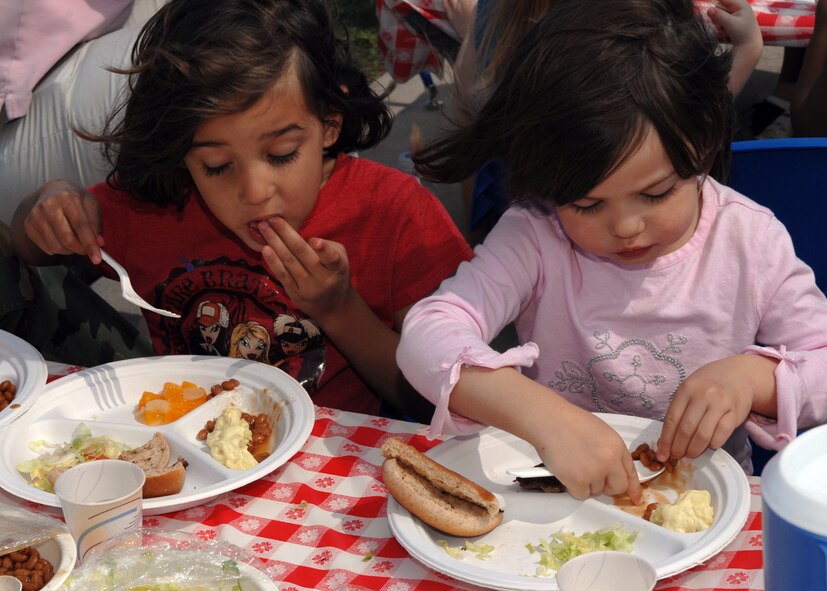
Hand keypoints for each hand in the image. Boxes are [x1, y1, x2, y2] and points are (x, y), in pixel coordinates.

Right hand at [23, 180, 103, 262]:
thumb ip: (96, 224)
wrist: (53, 191)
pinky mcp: (28, 225)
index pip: (81, 226)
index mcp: (68, 197)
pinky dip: (59, 249)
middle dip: (81, 250)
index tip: (97, 259)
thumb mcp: (91, 205)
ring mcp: (36, 215)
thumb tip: (98, 243)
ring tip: (75, 240)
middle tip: (87, 250)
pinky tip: (62, 238)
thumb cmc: (75, 199)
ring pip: (56, 246)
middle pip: (67, 239)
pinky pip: (47, 248)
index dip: (90, 245)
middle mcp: (48, 205)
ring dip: (70, 250)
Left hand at [258, 216, 351, 320]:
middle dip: (285, 234)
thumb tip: (306, 237)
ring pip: (289, 262)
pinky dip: (273, 261)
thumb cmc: (336, 275)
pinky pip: (282, 274)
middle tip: (272, 218)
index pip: (332, 259)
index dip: (324, 250)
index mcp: (337, 268)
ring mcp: (307, 287)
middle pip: (302, 253)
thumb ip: (327, 246)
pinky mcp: (294, 293)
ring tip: (263, 227)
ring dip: (274, 242)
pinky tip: (265, 248)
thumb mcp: (341, 260)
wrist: (332, 306)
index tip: (315, 241)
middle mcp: (322, 278)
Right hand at [526, 402, 643, 503]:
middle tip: (592, 478)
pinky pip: (581, 495)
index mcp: (617, 446)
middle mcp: (610, 460)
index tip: (635, 498)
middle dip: (607, 486)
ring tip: (572, 464)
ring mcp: (594, 472)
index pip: (631, 472)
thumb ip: (609, 451)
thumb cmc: (568, 422)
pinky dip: (573, 487)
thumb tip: (610, 470)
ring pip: (596, 491)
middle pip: (618, 487)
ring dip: (585, 484)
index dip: (633, 487)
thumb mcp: (599, 432)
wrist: (549, 420)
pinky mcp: (578, 480)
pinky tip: (566, 471)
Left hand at [656, 354, 775, 461]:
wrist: (738, 375)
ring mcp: (720, 404)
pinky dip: (713, 444)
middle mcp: (703, 395)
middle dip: (679, 447)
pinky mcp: (735, 413)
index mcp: (687, 389)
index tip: (662, 454)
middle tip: (677, 456)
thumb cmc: (707, 386)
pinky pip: (721, 434)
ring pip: (703, 434)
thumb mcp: (689, 391)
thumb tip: (665, 442)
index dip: (666, 440)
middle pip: (686, 429)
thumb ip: (678, 412)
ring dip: (695, 449)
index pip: (672, 419)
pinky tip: (709, 446)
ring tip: (690, 454)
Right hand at [707, 0, 760, 46]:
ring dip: (718, 21)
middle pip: (720, 5)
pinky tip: (724, 29)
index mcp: (741, 3)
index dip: (715, 3)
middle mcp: (738, 6)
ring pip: (720, 12)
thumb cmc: (743, 34)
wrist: (750, 44)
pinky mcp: (733, 18)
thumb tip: (708, 9)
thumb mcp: (730, 24)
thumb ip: (719, 16)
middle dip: (717, 15)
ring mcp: (736, 12)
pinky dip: (720, 24)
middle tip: (719, 24)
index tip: (710, 11)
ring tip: (723, 28)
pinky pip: (721, 18)